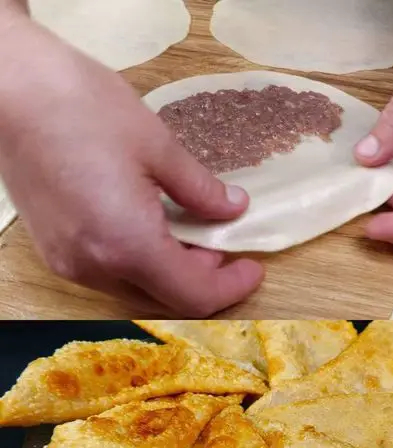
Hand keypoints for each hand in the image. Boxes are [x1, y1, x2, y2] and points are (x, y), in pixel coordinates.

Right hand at [0, 13, 262, 316]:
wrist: (7, 88)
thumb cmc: (82, 107)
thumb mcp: (158, 146)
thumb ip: (202, 190)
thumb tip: (233, 210)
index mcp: (127, 245)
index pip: (193, 295)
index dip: (231, 288)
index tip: (254, 269)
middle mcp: (96, 268)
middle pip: (165, 301)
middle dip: (202, 281)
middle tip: (223, 247)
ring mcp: (70, 264)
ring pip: (137, 290)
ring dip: (171, 273)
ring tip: (190, 235)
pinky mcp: (56, 251)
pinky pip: (110, 274)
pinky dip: (141, 264)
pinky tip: (150, 230)